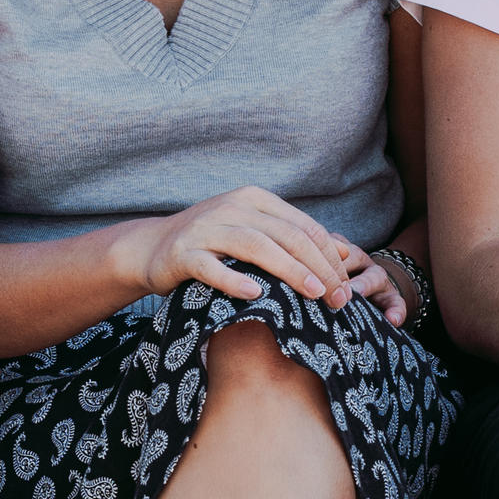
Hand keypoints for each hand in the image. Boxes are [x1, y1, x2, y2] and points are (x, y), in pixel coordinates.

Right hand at [117, 186, 398, 318]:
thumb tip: (344, 252)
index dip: (330, 257)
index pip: (303, 227)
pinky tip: (255, 295)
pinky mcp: (183, 253)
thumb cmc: (213, 244)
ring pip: (255, 246)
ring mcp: (206, 228)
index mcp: (255, 199)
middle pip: (286, 235)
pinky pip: (211, 267)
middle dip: (319, 268)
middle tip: (339, 298)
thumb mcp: (253, 233)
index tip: (347, 287)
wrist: (152, 247)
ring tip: (314, 293)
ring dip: (289, 270)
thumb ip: (292, 239)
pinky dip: (234, 280)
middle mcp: (232, 207)